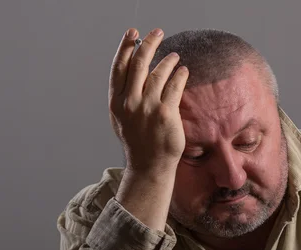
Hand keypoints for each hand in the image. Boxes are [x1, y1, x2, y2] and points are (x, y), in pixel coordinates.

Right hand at [109, 28, 188, 172]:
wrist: (149, 166)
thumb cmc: (137, 142)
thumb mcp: (121, 119)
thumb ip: (124, 96)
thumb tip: (131, 71)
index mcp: (116, 103)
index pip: (119, 67)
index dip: (126, 47)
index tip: (134, 34)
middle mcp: (130, 103)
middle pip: (139, 64)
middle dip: (148, 44)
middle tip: (157, 33)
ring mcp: (148, 108)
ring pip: (158, 73)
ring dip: (168, 60)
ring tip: (175, 56)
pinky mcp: (166, 114)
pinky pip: (174, 87)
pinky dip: (180, 75)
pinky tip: (184, 71)